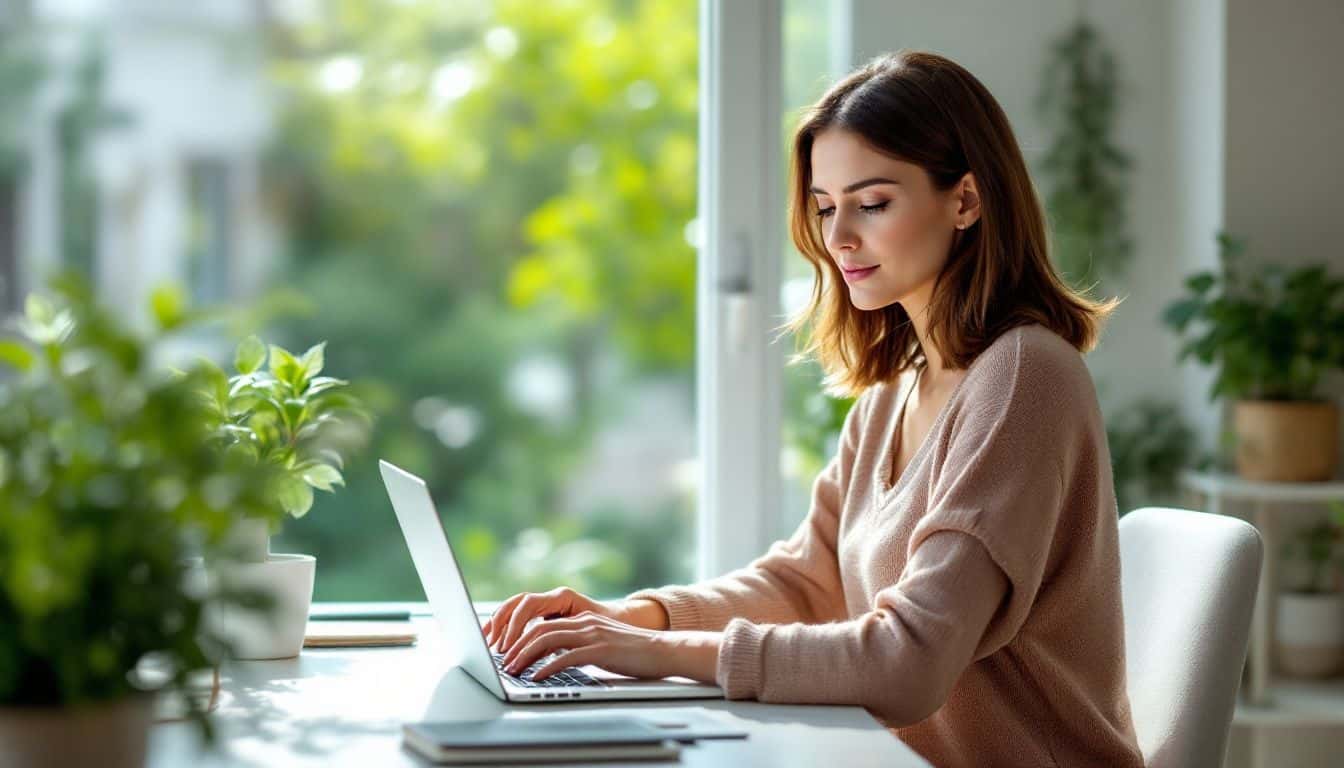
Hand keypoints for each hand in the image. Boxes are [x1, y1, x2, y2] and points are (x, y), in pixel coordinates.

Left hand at [498, 610, 720, 683]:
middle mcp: (585, 623)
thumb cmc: (634, 652)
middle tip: (503, 663)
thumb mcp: (602, 644)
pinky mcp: (600, 649)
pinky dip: (547, 667)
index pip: (543, 624)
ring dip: (526, 656)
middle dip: (517, 647)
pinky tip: (537, 677)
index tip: (508, 652)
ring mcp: (592, 634)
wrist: (663, 651)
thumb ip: (579, 646)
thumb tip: (555, 659)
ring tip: (513, 669)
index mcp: (583, 619)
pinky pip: (566, 657)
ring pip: (548, 639)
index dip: (521, 637)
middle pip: (540, 630)